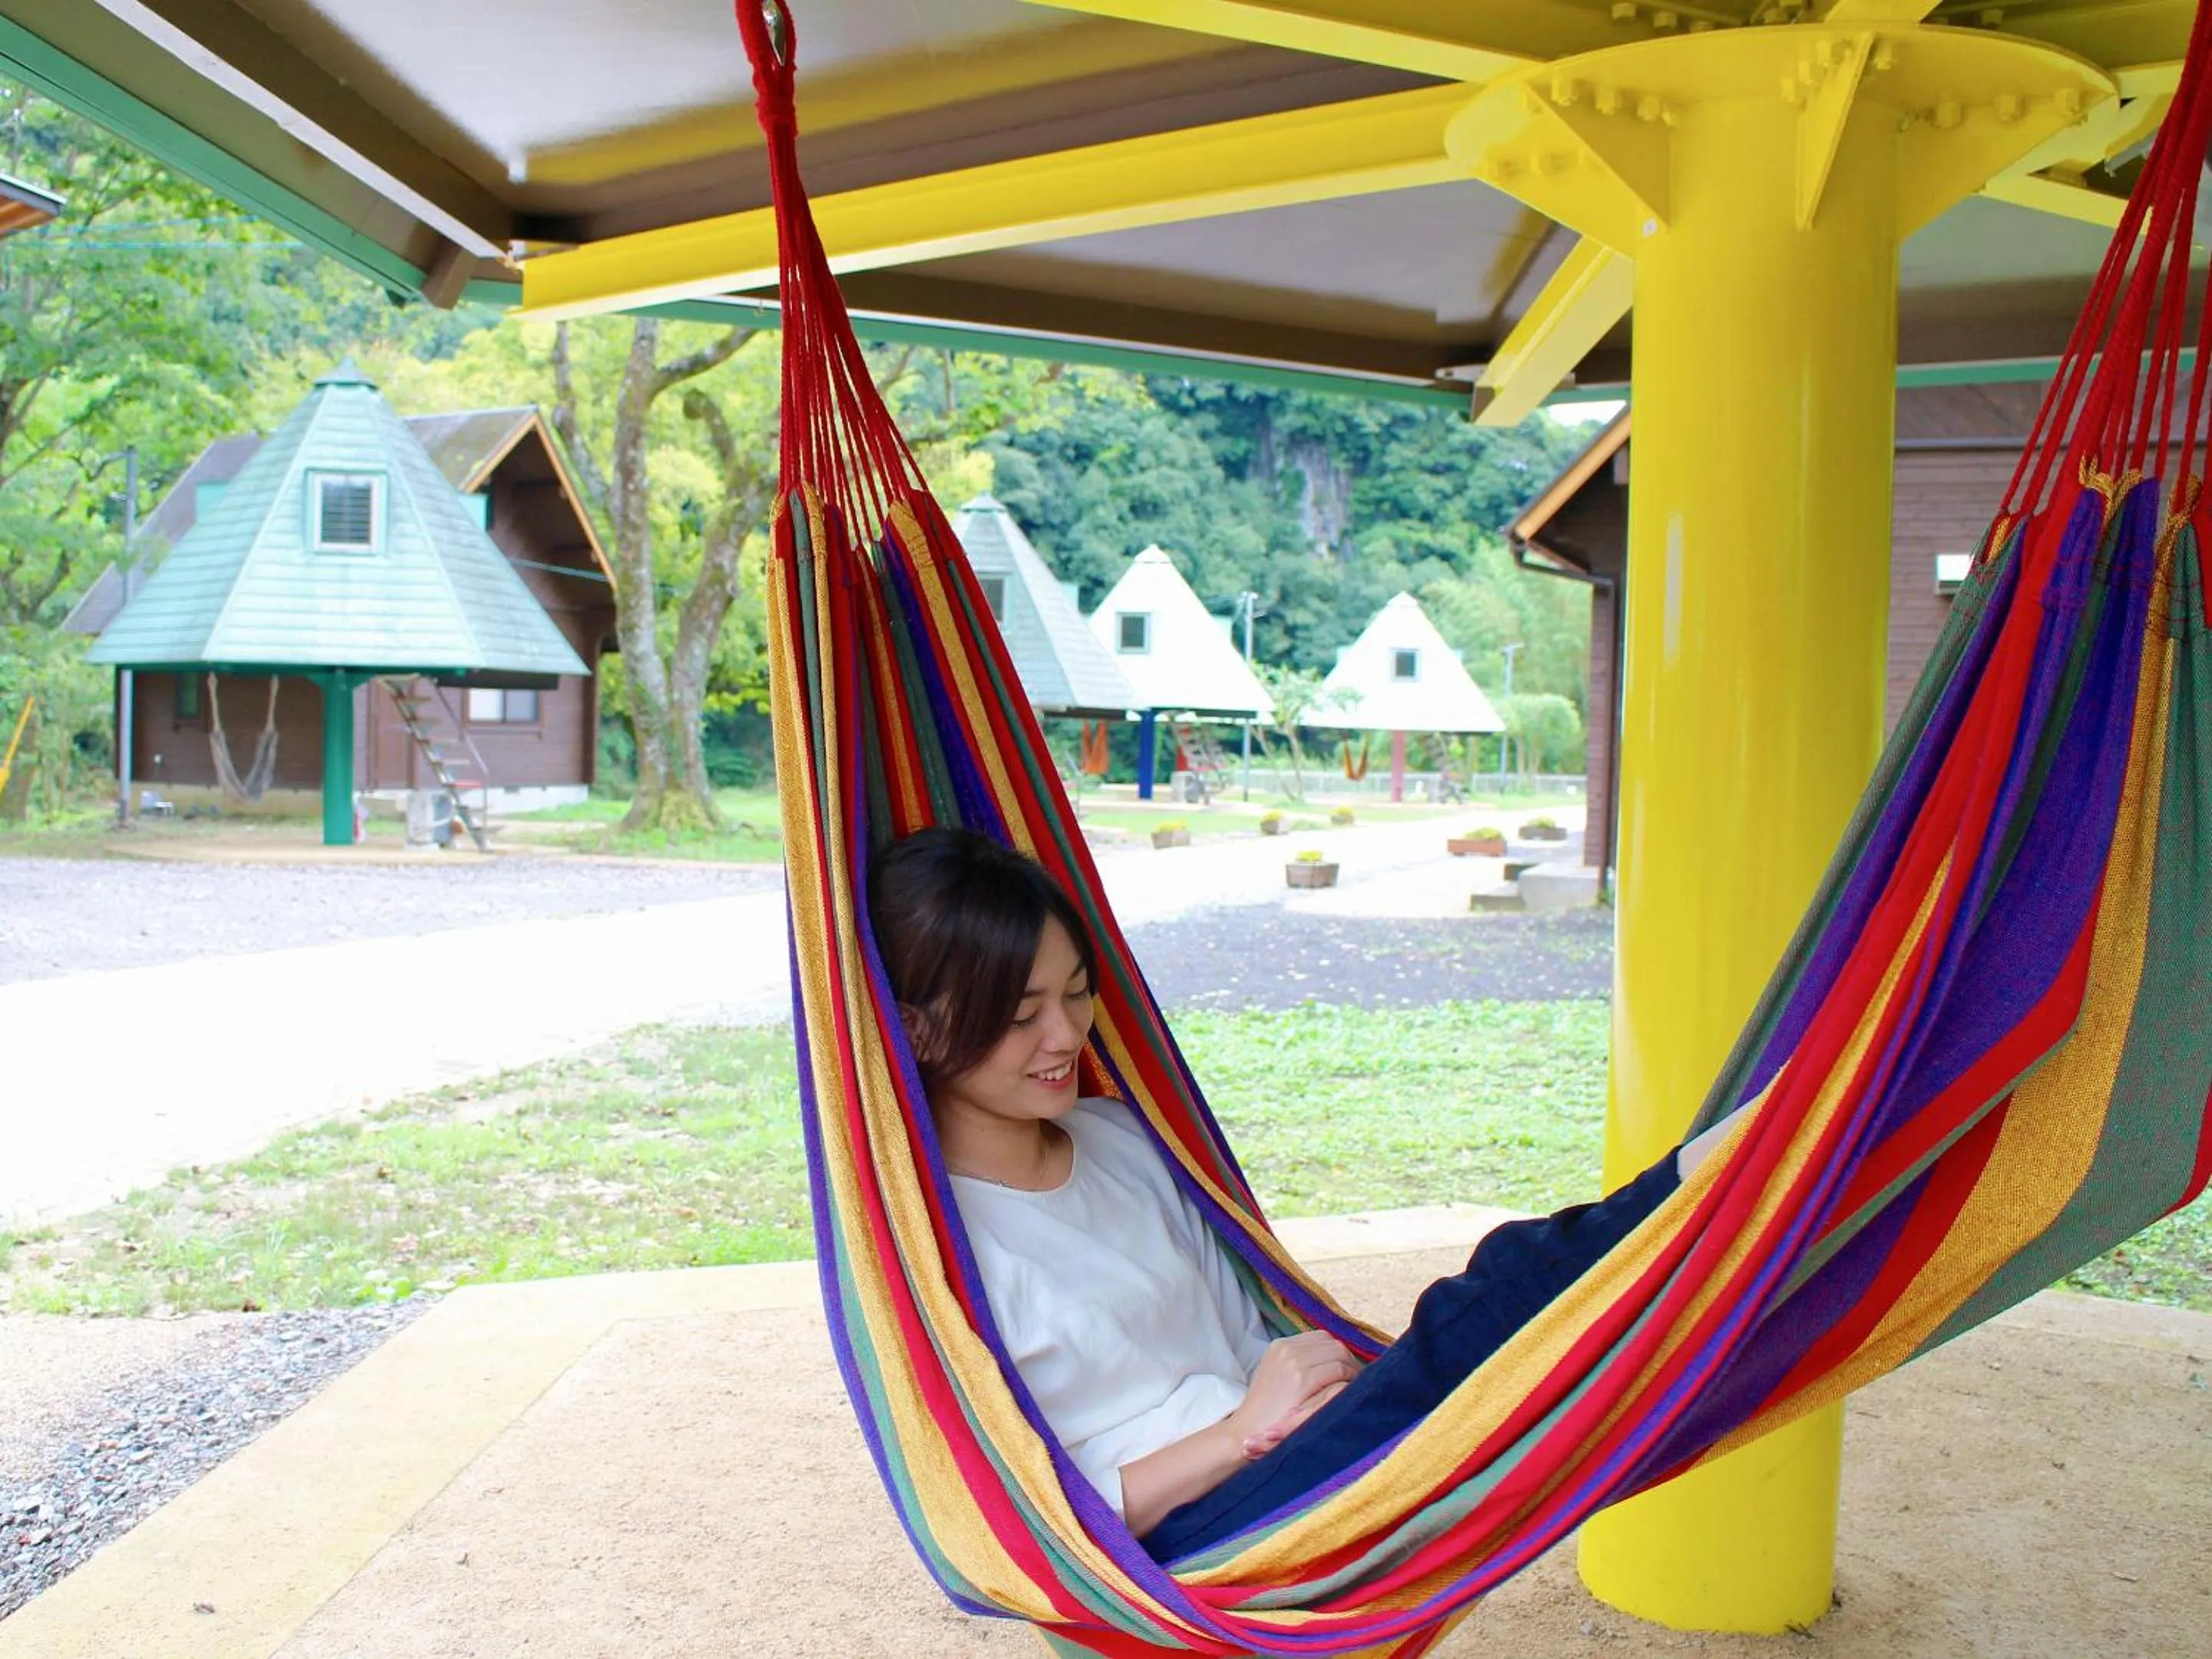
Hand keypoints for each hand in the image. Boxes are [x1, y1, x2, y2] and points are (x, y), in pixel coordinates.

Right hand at [1229, 1333, 1360, 1458]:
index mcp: (1280, 1345)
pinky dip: (1349, 1381)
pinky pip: (1337, 1371)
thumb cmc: (1266, 1412)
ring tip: (1354, 1388)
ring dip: (1351, 1370)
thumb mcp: (1277, 1377)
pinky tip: (1349, 1395)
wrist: (1246, 1432)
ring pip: (1338, 1354)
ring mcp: (1293, 1362)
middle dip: (1348, 1360)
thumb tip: (1329, 1361)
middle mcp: (1287, 1348)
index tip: (1346, 1371)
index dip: (1338, 1353)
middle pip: (1333, 1343)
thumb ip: (1298, 1364)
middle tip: (1356, 1381)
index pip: (1321, 1338)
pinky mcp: (1301, 1379)